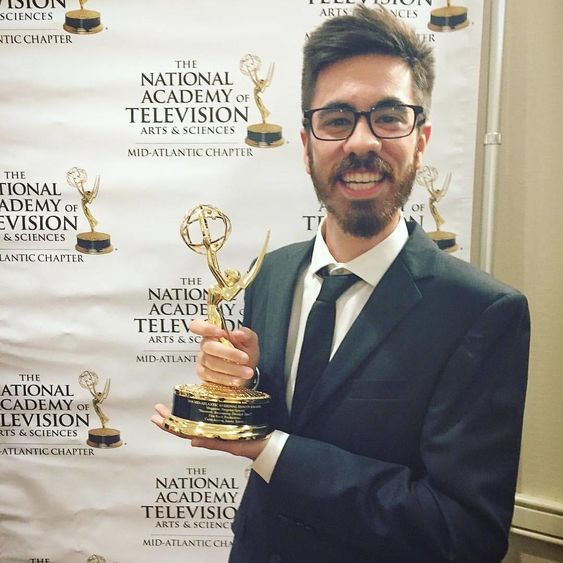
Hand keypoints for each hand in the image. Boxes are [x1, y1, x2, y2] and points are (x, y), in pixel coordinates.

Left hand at [151, 403, 268, 459]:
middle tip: (157, 408)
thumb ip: (214, 442)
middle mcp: (210, 431)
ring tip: (167, 407)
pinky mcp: (224, 421)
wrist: (268, 444)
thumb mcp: (233, 445)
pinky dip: (194, 411)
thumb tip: (191, 441)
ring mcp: (216, 427)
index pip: (184, 431)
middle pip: (184, 425)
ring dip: (178, 415)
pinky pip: (205, 417)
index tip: (157, 416)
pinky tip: (190, 405)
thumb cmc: (252, 445)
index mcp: (210, 436)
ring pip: (191, 421)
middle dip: (169, 418)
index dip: (169, 424)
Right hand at [190, 319, 259, 387]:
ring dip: (232, 369)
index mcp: (214, 333)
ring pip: (212, 364)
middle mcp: (206, 345)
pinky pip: (212, 377)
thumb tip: (237, 333)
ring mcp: (202, 360)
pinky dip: (227, 379)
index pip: (198, 326)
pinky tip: (237, 380)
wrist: (246, 372)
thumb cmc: (245, 353)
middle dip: (229, 353)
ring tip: (247, 372)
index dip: (205, 328)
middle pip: (209, 347)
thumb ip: (246, 334)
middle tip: (245, 358)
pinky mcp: (203, 375)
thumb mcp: (250, 341)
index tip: (220, 333)